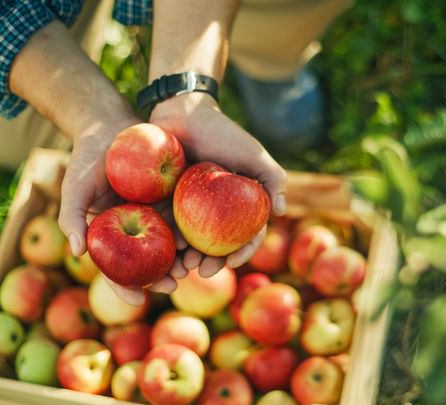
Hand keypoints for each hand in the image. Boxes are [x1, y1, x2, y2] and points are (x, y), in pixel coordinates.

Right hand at [57, 116, 180, 304]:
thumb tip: (78, 253)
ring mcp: (156, 216)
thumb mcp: (74, 187)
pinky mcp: (174, 198)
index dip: (124, 287)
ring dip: (182, 259)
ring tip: (192, 265)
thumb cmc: (86, 159)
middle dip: (161, 278)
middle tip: (173, 284)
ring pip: (170, 246)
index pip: (116, 270)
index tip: (136, 299)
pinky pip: (185, 219)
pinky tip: (204, 239)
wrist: (111, 127)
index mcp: (111, 237)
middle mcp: (135, 232)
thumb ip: (72, 218)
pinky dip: (193, 232)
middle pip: (148, 264)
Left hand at [150, 92, 286, 277]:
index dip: (242, 252)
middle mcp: (215, 211)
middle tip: (202, 270)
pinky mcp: (165, 201)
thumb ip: (273, 179)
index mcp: (239, 205)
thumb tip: (282, 212)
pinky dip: (166, 240)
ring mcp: (189, 208)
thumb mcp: (254, 154)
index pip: (245, 236)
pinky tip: (164, 247)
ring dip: (186, 258)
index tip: (232, 262)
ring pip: (189, 241)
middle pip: (215, 246)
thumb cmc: (224, 132)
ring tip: (181, 266)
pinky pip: (166, 226)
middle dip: (210, 262)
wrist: (184, 111)